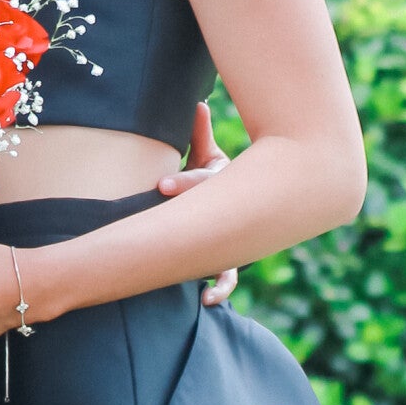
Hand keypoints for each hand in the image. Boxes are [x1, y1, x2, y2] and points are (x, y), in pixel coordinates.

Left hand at [159, 101, 239, 308]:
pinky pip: (227, 279)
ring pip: (227, 251)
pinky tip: (207, 301)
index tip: (160, 186)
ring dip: (218, 269)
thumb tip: (199, 103)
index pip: (205, 182)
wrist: (245, 209)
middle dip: (192, 212)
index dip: (185, 183)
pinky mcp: (224, 261)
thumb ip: (200, 136)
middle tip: (167, 213)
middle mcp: (230, 211)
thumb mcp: (209, 160)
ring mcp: (231, 239)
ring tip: (206, 286)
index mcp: (222, 183)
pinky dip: (219, 290)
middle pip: (212, 214)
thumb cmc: (214, 182)